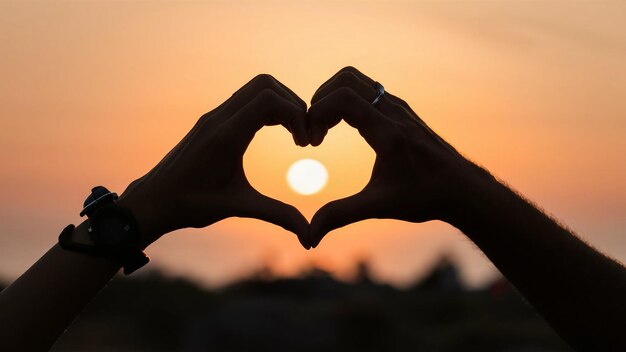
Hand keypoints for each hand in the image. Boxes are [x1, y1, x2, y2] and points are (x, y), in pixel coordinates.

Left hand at [118, 74, 310, 248]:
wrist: (153, 200)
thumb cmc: (191, 205)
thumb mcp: (238, 207)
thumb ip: (277, 215)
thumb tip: (309, 236)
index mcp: (226, 136)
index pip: (269, 100)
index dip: (297, 114)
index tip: (305, 144)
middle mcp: (218, 118)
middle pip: (265, 84)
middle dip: (293, 104)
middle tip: (303, 135)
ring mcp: (213, 116)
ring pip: (255, 88)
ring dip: (280, 104)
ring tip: (294, 134)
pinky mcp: (212, 120)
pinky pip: (245, 100)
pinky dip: (267, 108)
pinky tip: (276, 133)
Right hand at [307, 67, 489, 247]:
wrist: (462, 190)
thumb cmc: (424, 197)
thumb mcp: (378, 207)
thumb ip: (341, 215)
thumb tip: (310, 237)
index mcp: (388, 131)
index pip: (344, 98)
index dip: (318, 113)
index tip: (313, 142)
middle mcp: (394, 112)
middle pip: (347, 79)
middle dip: (322, 98)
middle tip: (315, 128)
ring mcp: (399, 108)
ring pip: (358, 80)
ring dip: (334, 98)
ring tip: (325, 128)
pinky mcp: (401, 111)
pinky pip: (368, 91)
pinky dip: (348, 101)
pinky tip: (344, 129)